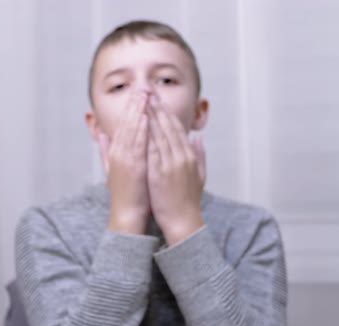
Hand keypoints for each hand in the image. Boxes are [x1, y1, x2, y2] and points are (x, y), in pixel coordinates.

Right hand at [98, 92, 150, 233]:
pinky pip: (137, 144)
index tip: (138, 93)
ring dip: (137, 111)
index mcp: (117, 152)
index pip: (124, 124)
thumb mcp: (114, 169)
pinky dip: (140, 130)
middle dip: (134, 104)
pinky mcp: (132, 167)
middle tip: (142, 86)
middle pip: (126, 123)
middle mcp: (118, 152)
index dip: (130, 108)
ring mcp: (124, 159)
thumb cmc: (127, 194)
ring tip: (143, 95)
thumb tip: (101, 136)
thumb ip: (107, 151)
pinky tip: (145, 117)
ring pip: (131, 130)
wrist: (127, 214)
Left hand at [147, 95, 206, 244]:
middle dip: (157, 107)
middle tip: (147, 91)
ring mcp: (170, 164)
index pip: (177, 128)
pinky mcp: (159, 173)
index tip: (157, 99)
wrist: (184, 221)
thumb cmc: (189, 201)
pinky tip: (138, 125)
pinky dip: (146, 136)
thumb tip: (197, 138)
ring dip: (150, 116)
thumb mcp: (200, 175)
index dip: (166, 111)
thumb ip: (200, 155)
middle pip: (168, 126)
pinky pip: (151, 149)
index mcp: (189, 155)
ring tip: (141, 101)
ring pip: (159, 134)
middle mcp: (181, 156)